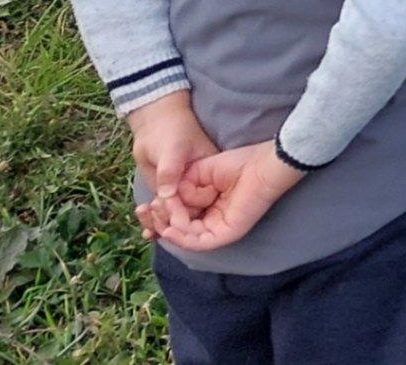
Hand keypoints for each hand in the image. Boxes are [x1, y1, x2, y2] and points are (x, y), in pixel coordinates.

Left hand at [125, 91, 215, 218]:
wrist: (154, 125)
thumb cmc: (171, 131)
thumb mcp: (173, 148)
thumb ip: (170, 170)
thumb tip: (166, 194)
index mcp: (208, 176)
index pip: (203, 202)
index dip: (189, 214)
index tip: (173, 218)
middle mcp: (198, 187)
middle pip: (191, 215)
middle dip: (174, 224)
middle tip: (158, 224)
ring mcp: (181, 192)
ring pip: (176, 217)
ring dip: (162, 226)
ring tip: (148, 229)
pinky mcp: (167, 194)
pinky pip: (163, 213)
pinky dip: (155, 224)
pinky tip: (146, 234)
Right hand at [154, 140, 306, 254]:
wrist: (262, 163)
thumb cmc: (236, 163)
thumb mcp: (198, 173)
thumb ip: (180, 188)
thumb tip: (163, 201)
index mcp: (205, 207)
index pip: (176, 218)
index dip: (158, 215)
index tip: (144, 205)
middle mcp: (210, 221)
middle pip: (176, 231)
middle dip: (156, 222)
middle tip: (143, 211)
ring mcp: (218, 230)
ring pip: (184, 238)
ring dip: (166, 227)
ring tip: (156, 213)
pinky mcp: (226, 234)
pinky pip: (199, 242)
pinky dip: (182, 237)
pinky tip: (171, 227)